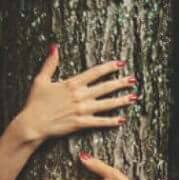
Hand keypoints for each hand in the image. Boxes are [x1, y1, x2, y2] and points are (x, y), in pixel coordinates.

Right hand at [11, 44, 136, 144]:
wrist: (32, 123)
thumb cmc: (35, 102)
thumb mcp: (41, 80)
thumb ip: (50, 64)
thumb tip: (54, 47)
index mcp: (72, 84)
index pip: (95, 73)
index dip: (109, 68)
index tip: (121, 64)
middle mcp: (80, 95)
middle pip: (105, 87)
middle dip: (121, 83)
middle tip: (134, 80)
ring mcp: (82, 109)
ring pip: (107, 104)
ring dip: (122, 100)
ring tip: (134, 97)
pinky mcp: (81, 123)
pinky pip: (100, 122)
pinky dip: (111, 121)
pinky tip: (122, 119)